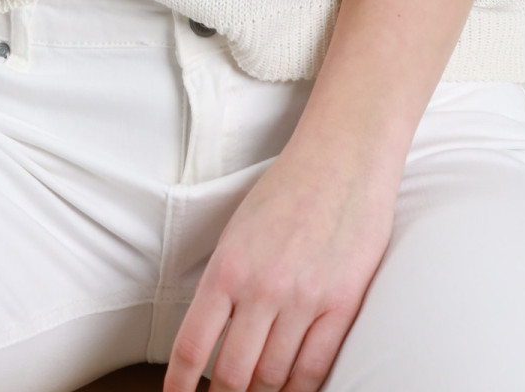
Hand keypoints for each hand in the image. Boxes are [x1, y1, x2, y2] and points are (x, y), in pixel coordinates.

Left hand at [164, 134, 399, 391]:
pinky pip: (317, 367)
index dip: (181, 384)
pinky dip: (301, 389)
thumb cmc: (287, 188)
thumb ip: (225, 281)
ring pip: (275, 377)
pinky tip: (291, 391)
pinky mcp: (343, 304)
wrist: (342, 156)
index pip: (194, 345)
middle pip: (234, 373)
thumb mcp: (238, 229)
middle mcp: (262, 287)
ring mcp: (305, 299)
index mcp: (228, 266)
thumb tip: (214, 335)